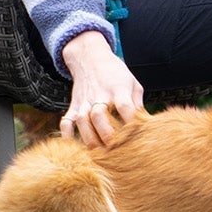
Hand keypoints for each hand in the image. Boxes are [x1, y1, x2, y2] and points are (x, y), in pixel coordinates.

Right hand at [57, 30, 144, 148]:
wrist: (90, 58)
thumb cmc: (116, 74)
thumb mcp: (132, 83)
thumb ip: (138, 104)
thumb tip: (145, 126)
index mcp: (118, 89)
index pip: (124, 106)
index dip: (130, 121)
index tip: (137, 135)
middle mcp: (99, 96)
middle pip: (99, 116)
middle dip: (106, 134)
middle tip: (115, 149)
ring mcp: (84, 102)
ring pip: (82, 121)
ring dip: (89, 138)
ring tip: (99, 152)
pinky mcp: (73, 107)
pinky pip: (66, 122)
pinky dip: (67, 136)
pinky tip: (75, 146)